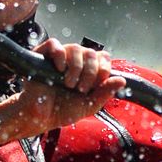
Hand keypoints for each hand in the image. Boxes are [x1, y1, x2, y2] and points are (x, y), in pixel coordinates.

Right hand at [11, 39, 125, 131]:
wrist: (40, 117)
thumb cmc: (62, 111)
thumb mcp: (88, 105)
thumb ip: (105, 93)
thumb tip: (122, 80)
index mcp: (87, 70)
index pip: (103, 57)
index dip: (103, 69)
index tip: (96, 85)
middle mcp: (74, 60)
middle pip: (91, 52)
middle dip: (90, 72)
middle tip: (81, 89)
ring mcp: (58, 57)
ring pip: (75, 48)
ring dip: (76, 68)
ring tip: (69, 84)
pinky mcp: (42, 56)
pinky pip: (54, 44)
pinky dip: (60, 55)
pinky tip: (59, 69)